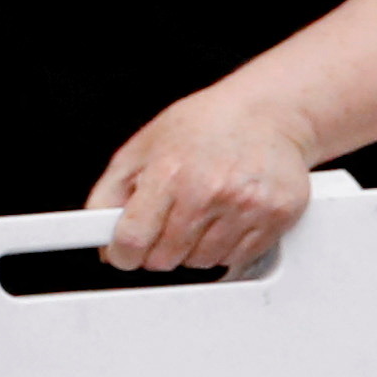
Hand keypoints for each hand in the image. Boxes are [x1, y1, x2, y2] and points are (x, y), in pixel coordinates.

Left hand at [84, 74, 323, 276]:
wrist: (266, 112)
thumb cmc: (203, 126)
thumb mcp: (141, 148)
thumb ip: (110, 194)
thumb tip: (99, 239)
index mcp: (170, 173)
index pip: (133, 239)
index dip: (122, 254)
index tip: (123, 253)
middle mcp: (209, 191)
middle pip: (165, 259)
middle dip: (156, 248)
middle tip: (165, 223)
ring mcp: (246, 206)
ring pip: (201, 264)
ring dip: (192, 249)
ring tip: (199, 213)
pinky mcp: (276, 217)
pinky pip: (236, 260)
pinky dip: (225, 248)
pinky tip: (225, 218)